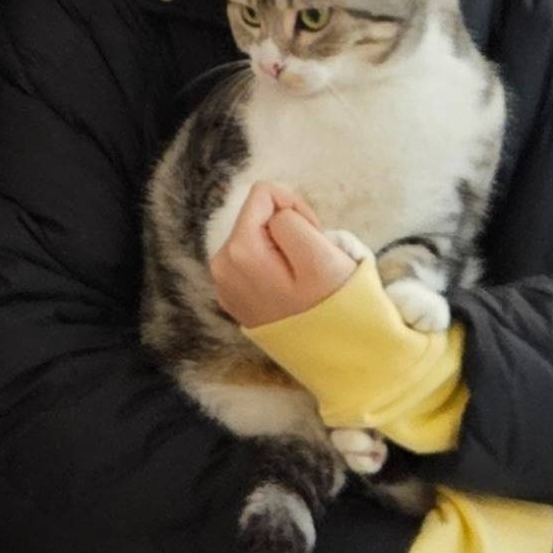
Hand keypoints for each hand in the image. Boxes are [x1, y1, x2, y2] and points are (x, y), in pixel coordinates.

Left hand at [211, 182, 362, 328]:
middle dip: (288, 230)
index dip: (297, 209)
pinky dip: (275, 266)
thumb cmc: (331, 304)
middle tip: (310, 263)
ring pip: (258, 237)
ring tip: (302, 279)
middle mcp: (221, 265)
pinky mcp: (234, 295)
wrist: (332, 358)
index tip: (314, 238)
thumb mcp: (319, 252)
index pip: (265, 194)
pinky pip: (256, 261)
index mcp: (237, 250)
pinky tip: (290, 290)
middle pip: (258, 216)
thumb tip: (272, 210)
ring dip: (284, 248)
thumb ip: (289, 218)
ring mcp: (225, 283)